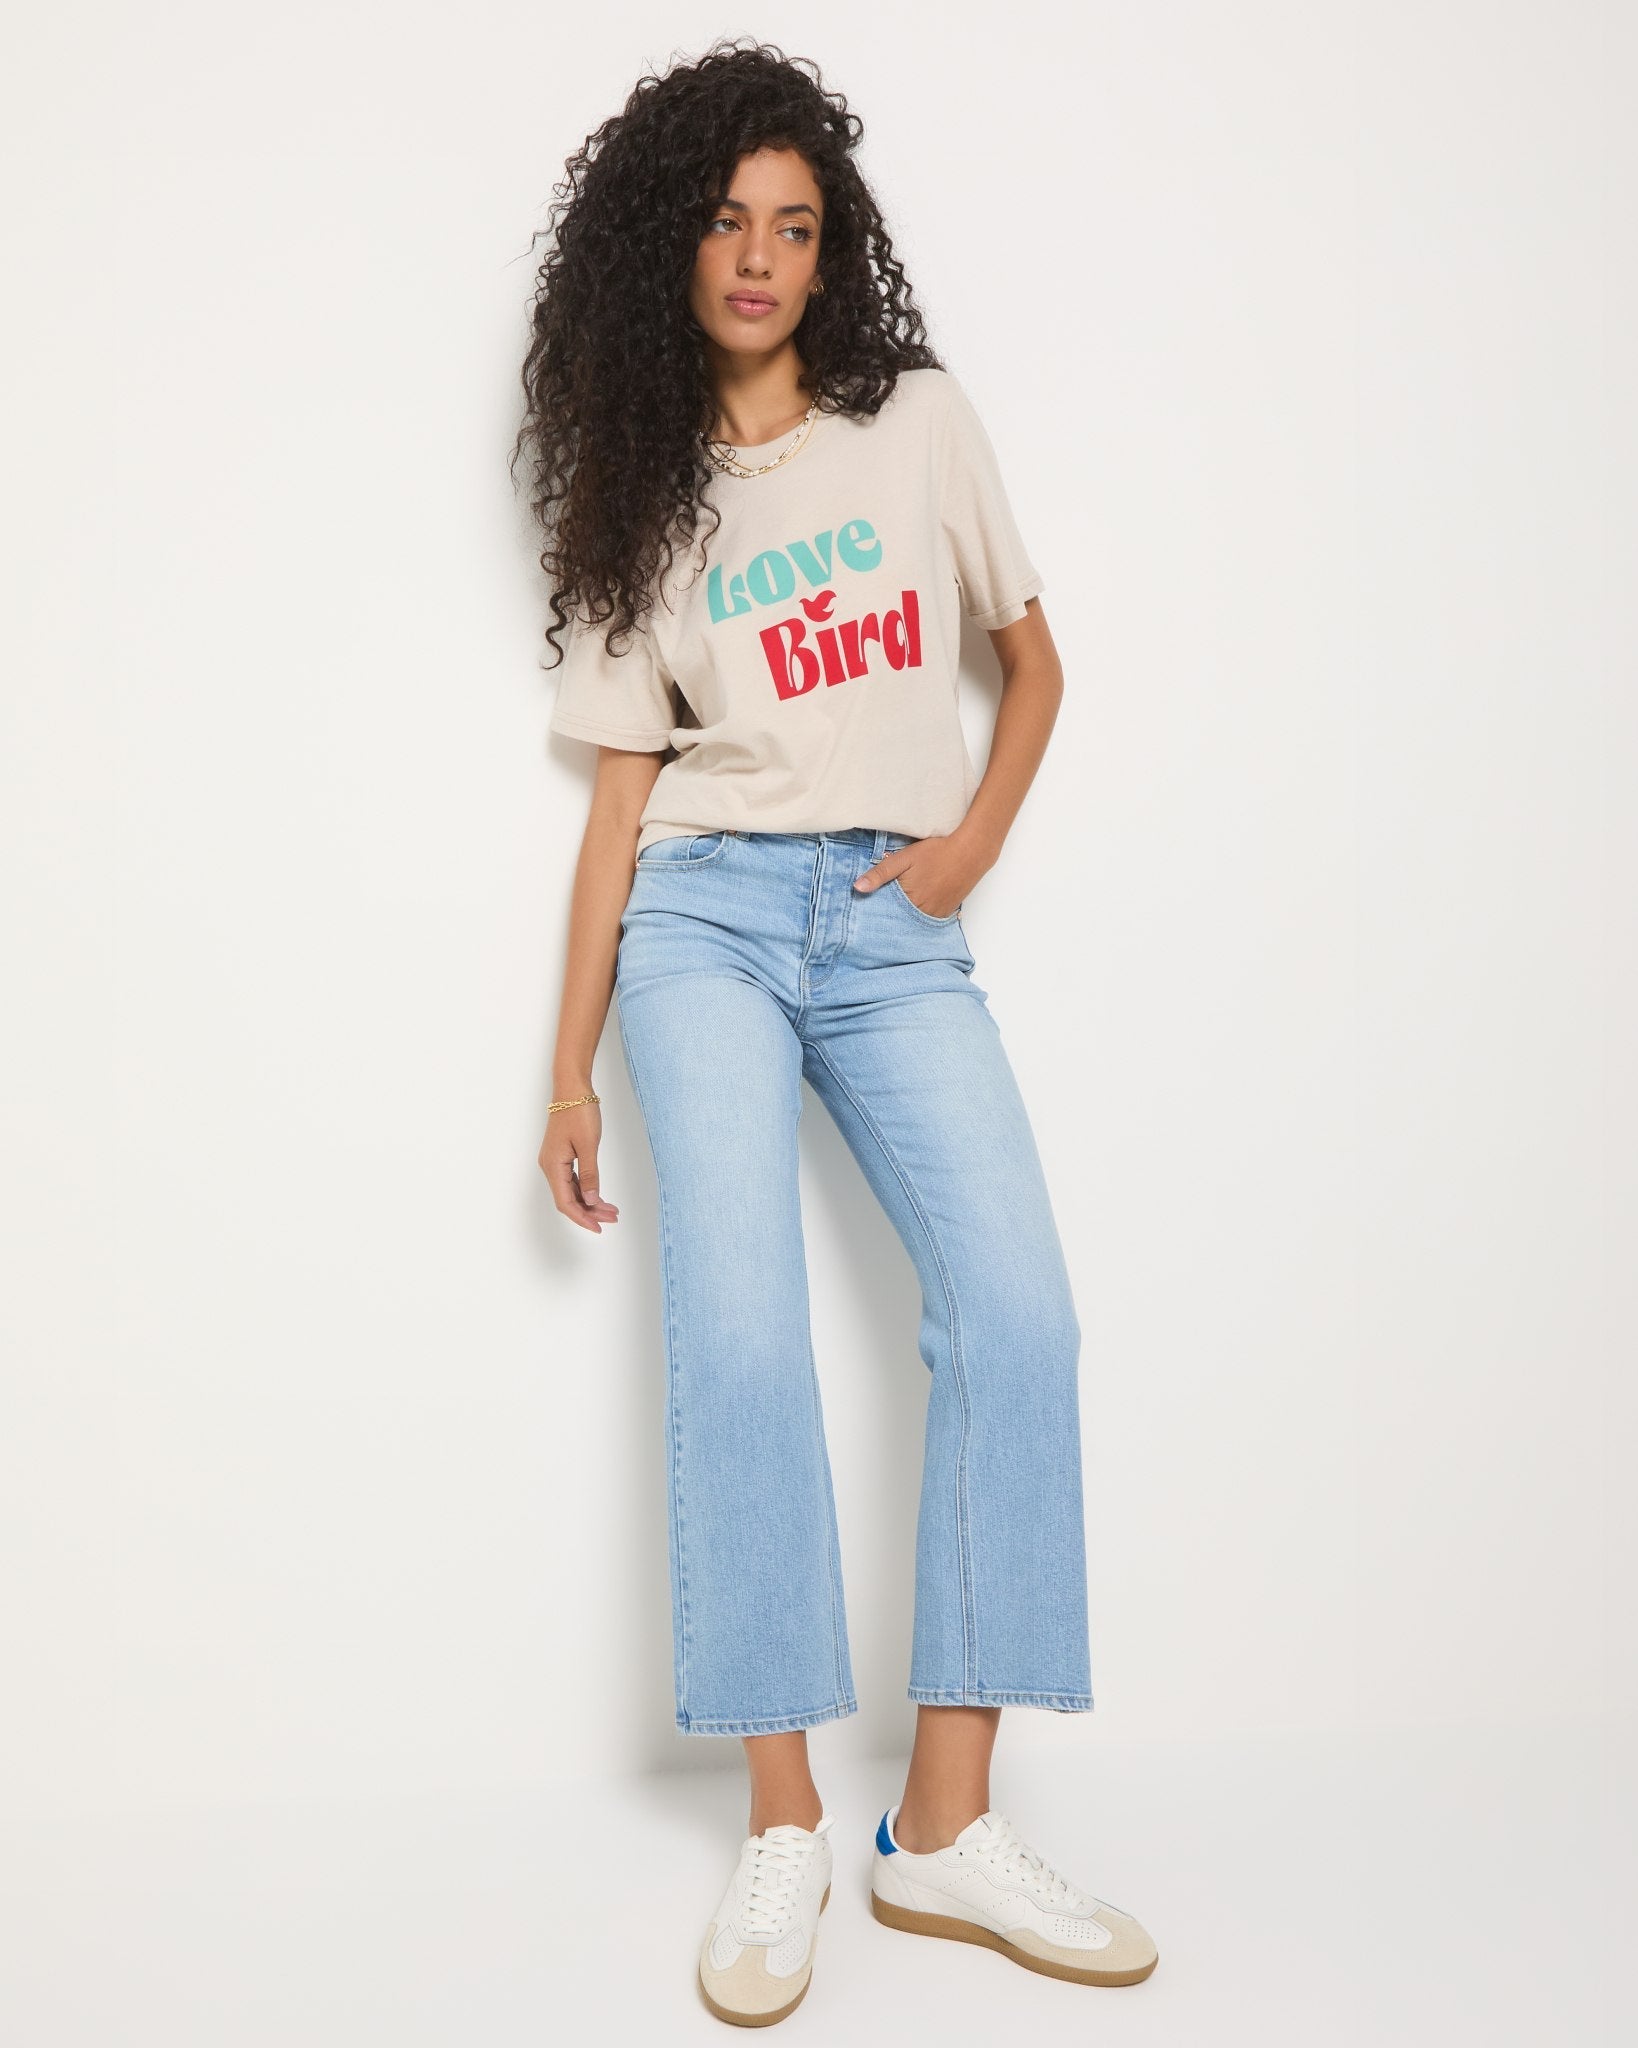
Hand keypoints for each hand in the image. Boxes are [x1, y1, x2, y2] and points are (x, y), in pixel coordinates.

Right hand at [540, 1098, 619, 1232]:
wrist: (572, 1089)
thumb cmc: (578, 1112)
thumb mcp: (588, 1145)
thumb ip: (590, 1174)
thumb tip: (590, 1199)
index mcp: (553, 1166)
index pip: (565, 1202)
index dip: (582, 1218)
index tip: (598, 1227)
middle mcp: (550, 1166)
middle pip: (568, 1199)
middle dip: (590, 1211)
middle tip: (612, 1218)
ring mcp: (555, 1161)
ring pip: (571, 1190)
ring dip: (590, 1201)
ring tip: (611, 1209)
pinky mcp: (562, 1155)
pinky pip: (572, 1180)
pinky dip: (586, 1189)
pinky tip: (599, 1195)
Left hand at [852, 833, 981, 920]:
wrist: (970, 852)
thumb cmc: (937, 852)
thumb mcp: (904, 858)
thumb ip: (881, 873)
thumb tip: (857, 888)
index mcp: (909, 900)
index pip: (886, 914)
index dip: (876, 913)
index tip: (865, 914)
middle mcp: (923, 912)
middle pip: (900, 920)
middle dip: (889, 918)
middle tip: (878, 915)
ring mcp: (936, 913)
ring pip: (914, 922)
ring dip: (905, 918)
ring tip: (897, 910)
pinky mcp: (947, 912)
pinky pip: (928, 920)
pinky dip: (919, 916)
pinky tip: (915, 907)